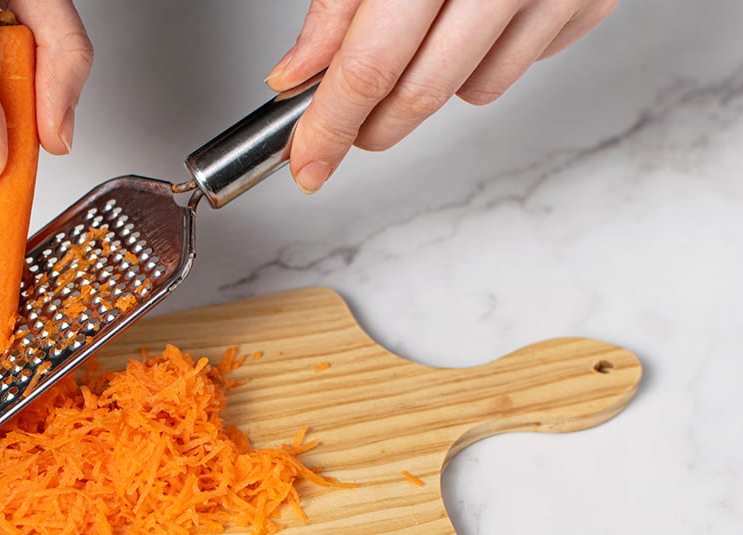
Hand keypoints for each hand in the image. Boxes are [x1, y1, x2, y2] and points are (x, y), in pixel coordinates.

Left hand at [266, 0, 618, 192]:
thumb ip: (339, 3)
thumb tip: (300, 72)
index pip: (372, 65)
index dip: (331, 125)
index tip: (308, 162)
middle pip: (422, 93)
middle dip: (371, 125)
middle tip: (343, 124)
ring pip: (472, 91)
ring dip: (432, 82)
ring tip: (424, 29)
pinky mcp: (591, 1)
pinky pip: (521, 65)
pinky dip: (486, 55)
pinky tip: (478, 13)